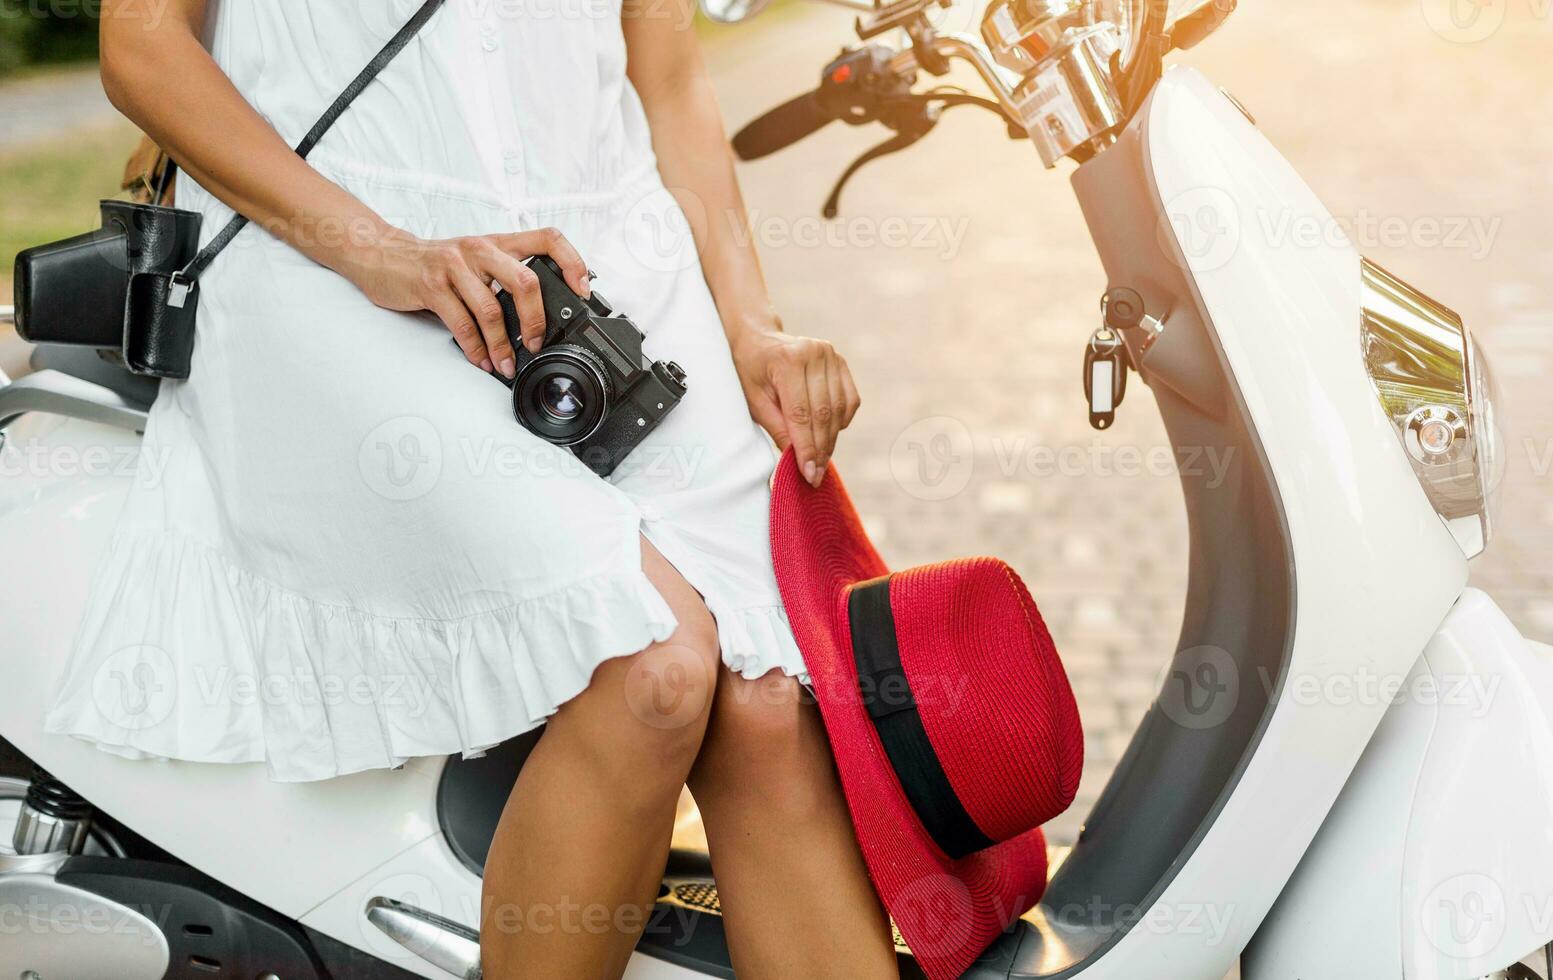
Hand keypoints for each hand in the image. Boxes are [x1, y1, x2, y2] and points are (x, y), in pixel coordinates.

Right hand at [348, 227, 592, 377]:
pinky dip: (475, 348)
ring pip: (491, 309)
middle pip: (525, 281)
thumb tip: (541, 315)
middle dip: (535, 321)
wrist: (382, 254)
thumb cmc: (436, 263)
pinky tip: (481, 359)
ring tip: (505, 363)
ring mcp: (454, 266)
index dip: (572, 262)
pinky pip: (461, 323)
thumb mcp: (476, 260)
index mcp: (498, 242)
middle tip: (535, 343)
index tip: (583, 290)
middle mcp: (480, 250)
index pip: (548, 239)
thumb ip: (505, 276)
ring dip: (502, 345)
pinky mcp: (431, 285)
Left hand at [731, 325, 860, 486]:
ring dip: (832, 440)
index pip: (801, 414)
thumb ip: (778, 429)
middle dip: (820, 449)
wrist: (759, 339)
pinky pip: (849, 400)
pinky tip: (828, 434)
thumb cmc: (751, 371)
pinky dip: (841, 422)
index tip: (808, 474)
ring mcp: (831, 355)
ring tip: (821, 462)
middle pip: (823, 414)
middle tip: (816, 476)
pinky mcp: (841, 362)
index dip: (807, 448)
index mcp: (788, 361)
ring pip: (838, 410)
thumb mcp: (755, 401)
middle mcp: (815, 354)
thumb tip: (797, 461)